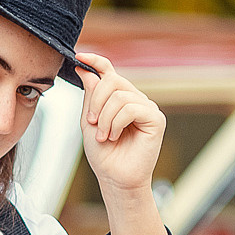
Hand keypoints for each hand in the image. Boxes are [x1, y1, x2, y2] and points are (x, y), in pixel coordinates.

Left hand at [75, 51, 170, 234]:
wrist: (114, 178)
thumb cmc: (103, 154)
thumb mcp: (89, 121)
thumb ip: (90, 96)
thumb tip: (86, 70)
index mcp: (120, 98)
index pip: (110, 71)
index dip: (96, 61)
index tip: (79, 56)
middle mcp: (136, 99)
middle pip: (112, 80)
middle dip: (96, 101)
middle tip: (91, 122)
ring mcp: (147, 108)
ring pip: (119, 96)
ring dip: (105, 118)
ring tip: (104, 136)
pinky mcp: (156, 119)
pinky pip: (131, 108)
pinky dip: (116, 123)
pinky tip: (114, 136)